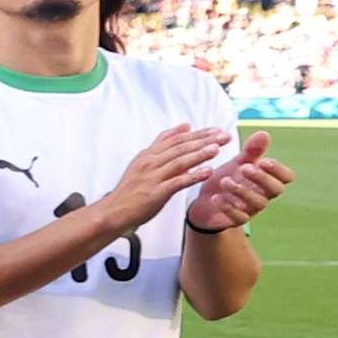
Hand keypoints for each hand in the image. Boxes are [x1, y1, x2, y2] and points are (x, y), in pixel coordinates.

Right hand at [89, 123, 227, 238]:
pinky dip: (193, 177)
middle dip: (204, 141)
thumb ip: (163, 143)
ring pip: (179, 162)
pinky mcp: (155, 193)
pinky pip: (177, 183)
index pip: (177, 139)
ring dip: (199, 155)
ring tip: (217, 149)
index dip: (198, 134)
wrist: (113, 211)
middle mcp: (150, 163)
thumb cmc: (131, 188)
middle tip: (224, 136)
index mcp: (149, 154)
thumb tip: (185, 126)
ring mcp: (152, 178)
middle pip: (180, 148)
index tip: (217, 130)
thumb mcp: (144, 161)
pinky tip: (208, 172)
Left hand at [183, 131, 288, 231]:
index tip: (263, 160)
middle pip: (275, 189)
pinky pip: (239, 217)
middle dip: (261, 178)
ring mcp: (252, 209)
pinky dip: (228, 207)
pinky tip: (217, 198)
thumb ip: (251, 151)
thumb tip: (264, 133)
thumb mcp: (237, 163)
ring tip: (224, 180)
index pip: (286, 177)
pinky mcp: (237, 220)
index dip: (278, 170)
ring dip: (241, 191)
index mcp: (268, 180)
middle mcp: (264, 195)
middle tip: (244, 168)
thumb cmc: (227, 179)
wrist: (205, 202)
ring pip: (257, 203)